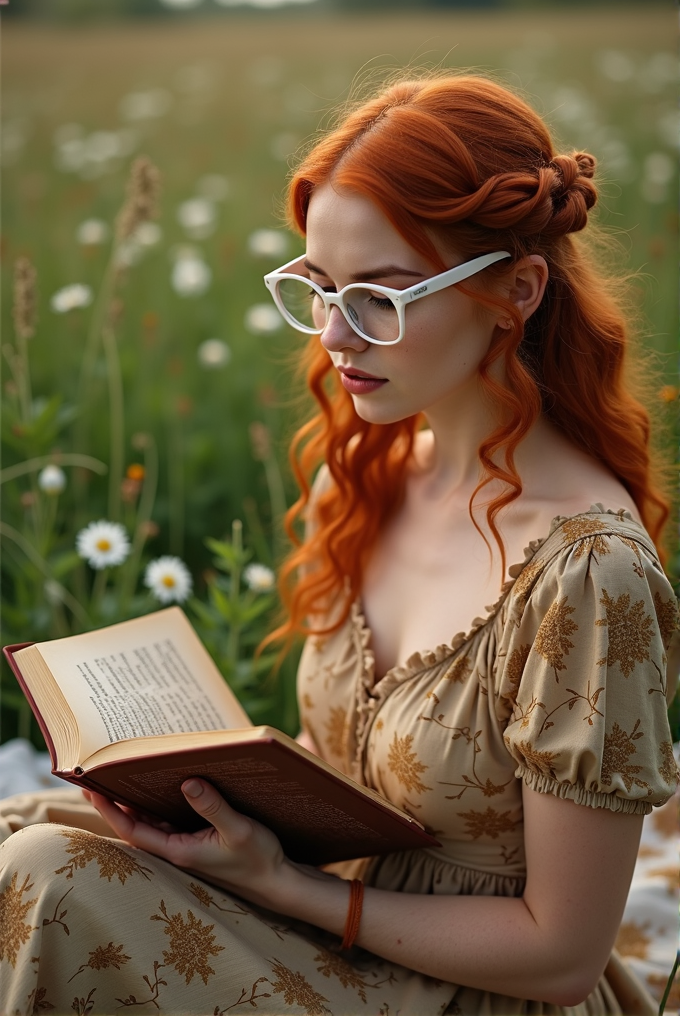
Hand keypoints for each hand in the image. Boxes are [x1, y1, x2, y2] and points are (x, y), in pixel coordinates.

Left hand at [86, 780, 289, 906]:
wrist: (277, 881)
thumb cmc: (258, 859)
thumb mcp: (238, 829)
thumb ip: (212, 807)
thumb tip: (187, 782)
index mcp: (180, 850)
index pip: (134, 830)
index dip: (111, 811)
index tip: (93, 789)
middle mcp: (178, 849)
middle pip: (138, 824)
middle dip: (116, 802)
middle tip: (98, 776)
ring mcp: (188, 845)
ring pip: (153, 822)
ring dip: (136, 802)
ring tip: (120, 776)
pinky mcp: (200, 840)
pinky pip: (171, 820)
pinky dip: (159, 804)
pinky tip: (159, 787)